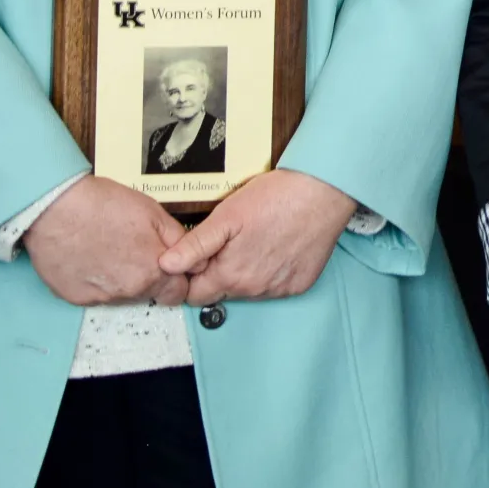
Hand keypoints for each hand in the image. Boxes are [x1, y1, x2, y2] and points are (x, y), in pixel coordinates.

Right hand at [22, 176, 190, 307]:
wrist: (56, 209)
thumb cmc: (104, 205)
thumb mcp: (153, 213)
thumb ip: (178, 240)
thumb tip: (195, 260)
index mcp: (153, 272)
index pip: (178, 293)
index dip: (176, 278)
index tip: (169, 268)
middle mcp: (129, 292)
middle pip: (149, 294)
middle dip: (149, 278)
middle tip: (134, 252)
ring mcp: (101, 298)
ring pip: (122, 295)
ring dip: (121, 278)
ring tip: (108, 249)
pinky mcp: (76, 298)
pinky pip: (95, 294)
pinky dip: (95, 280)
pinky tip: (89, 257)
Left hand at [160, 169, 358, 303]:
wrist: (322, 192)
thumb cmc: (275, 197)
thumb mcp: (226, 216)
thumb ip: (194, 245)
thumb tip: (166, 266)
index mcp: (230, 275)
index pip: (196, 296)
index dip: (193, 275)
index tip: (201, 256)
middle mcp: (255, 290)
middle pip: (222, 293)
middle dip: (219, 273)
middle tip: (231, 241)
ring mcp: (279, 289)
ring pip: (248, 290)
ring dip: (245, 272)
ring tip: (255, 239)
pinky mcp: (300, 284)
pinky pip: (274, 286)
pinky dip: (271, 271)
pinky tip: (276, 246)